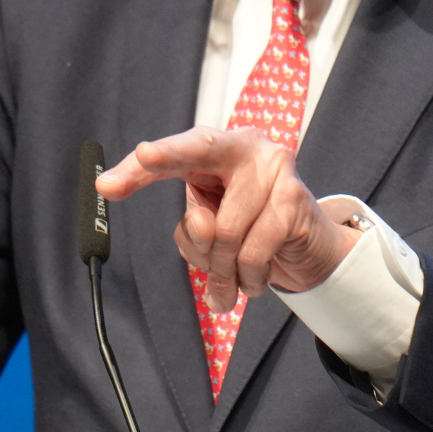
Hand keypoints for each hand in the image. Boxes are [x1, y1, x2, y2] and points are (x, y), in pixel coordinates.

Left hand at [94, 127, 361, 311]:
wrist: (308, 245)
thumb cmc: (251, 228)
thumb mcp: (212, 226)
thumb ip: (194, 225)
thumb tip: (198, 224)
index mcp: (218, 148)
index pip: (179, 152)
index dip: (150, 163)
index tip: (124, 170)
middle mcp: (247, 148)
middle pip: (200, 156)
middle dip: (172, 164)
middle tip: (146, 160)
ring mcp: (275, 169)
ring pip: (225, 231)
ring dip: (223, 271)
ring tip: (231, 284)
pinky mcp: (295, 199)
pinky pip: (252, 252)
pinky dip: (249, 278)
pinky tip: (253, 282)